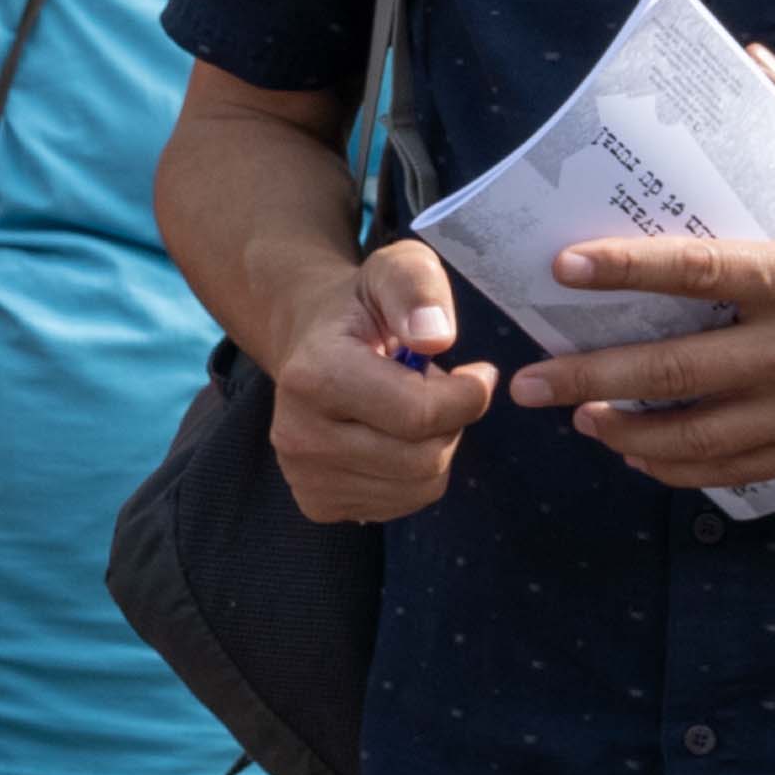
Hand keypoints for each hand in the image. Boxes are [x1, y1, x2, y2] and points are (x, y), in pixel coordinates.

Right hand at [262, 236, 495, 522]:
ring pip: (420, 487)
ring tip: (413, 412)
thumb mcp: (395, 269)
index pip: (419, 415)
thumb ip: (418, 290)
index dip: (469, 395)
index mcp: (313, 376)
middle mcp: (297, 435)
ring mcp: (304, 476)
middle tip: (438, 390)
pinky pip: (402, 504)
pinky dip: (417, 475)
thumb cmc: (361, 307)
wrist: (306, 343)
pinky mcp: (316, 504)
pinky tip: (395, 440)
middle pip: (424, 460)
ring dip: (437, 449)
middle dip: (451, 423)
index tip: (477, 371)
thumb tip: (435, 338)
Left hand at [511, 57, 774, 484]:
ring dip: (624, 432)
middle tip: (528, 379)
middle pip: (672, 371)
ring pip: (696, 435)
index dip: (624, 269)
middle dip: (589, 379)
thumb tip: (758, 60)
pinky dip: (680, 468)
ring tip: (576, 419)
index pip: (696, 272)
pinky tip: (640, 454)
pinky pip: (736, 468)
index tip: (562, 268)